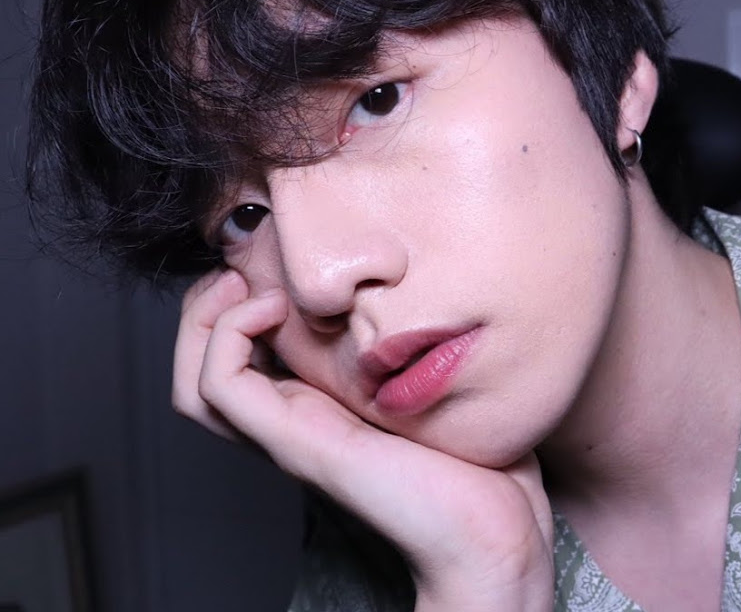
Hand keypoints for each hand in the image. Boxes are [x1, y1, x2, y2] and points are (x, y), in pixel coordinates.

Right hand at [173, 270, 554, 611]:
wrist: (489, 530)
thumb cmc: (469, 457)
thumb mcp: (426, 378)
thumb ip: (401, 343)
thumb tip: (404, 292)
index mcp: (315, 407)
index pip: (234, 362)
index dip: (230, 307)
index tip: (266, 268)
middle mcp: (289, 421)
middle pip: (197, 372)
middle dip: (203, 310)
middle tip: (239, 273)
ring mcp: (287, 433)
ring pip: (194, 384)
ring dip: (205, 321)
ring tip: (247, 288)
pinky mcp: (294, 440)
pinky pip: (220, 387)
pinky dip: (229, 336)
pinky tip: (274, 309)